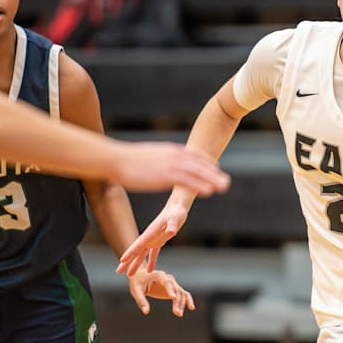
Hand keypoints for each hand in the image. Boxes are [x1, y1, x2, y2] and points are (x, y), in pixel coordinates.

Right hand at [112, 142, 228, 194]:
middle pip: (199, 164)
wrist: (115, 159)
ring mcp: (169, 165)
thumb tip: (163, 159)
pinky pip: (186, 181)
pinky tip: (209, 192)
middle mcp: (173, 156)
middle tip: (226, 181)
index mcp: (170, 150)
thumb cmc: (128, 159)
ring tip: (224, 187)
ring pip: (197, 172)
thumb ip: (161, 157)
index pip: (194, 155)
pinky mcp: (164, 176)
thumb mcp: (150, 154)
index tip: (217, 167)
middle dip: (214, 173)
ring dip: (212, 180)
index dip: (206, 162)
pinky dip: (199, 185)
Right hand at [117, 206, 186, 275]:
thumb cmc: (176, 212)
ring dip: (136, 264)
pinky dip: (151, 261)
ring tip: (129, 275)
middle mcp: (149, 237)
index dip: (130, 252)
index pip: (138, 244)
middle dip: (127, 261)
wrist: (177, 208)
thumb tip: (171, 231)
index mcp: (151, 232)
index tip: (121, 260)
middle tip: (118, 271)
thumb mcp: (176, 219)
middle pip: (135, 251)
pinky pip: (153, 253)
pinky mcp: (159, 240)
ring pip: (141, 254)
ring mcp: (153, 239)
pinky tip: (150, 271)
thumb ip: (172, 226)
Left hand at [127, 269, 194, 315]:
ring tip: (179, 314)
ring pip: (181, 293)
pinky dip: (187, 300)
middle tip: (177, 313)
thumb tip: (146, 312)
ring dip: (182, 303)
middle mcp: (168, 278)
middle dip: (177, 301)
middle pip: (176, 289)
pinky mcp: (173, 289)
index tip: (173, 298)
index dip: (170, 290)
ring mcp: (172, 283)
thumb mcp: (136, 291)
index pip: (167, 282)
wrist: (140, 277)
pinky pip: (183, 294)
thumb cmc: (137, 282)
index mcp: (158, 275)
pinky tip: (191, 308)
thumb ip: (141, 301)